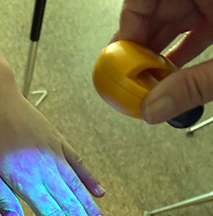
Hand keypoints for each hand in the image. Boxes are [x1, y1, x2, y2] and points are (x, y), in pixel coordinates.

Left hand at [0, 86, 108, 215]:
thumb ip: (2, 199)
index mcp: (27, 180)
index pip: (53, 214)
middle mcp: (46, 169)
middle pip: (71, 204)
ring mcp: (55, 154)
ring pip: (78, 187)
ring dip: (92, 209)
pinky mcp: (57, 141)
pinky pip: (78, 163)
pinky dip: (89, 179)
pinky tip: (100, 193)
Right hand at [115, 0, 212, 122]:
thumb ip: (193, 85)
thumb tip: (155, 108)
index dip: (126, 27)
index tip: (119, 59)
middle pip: (153, 9)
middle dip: (140, 47)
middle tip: (132, 78)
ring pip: (171, 19)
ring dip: (158, 53)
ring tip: (151, 82)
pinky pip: (192, 25)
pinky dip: (180, 50)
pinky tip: (172, 73)